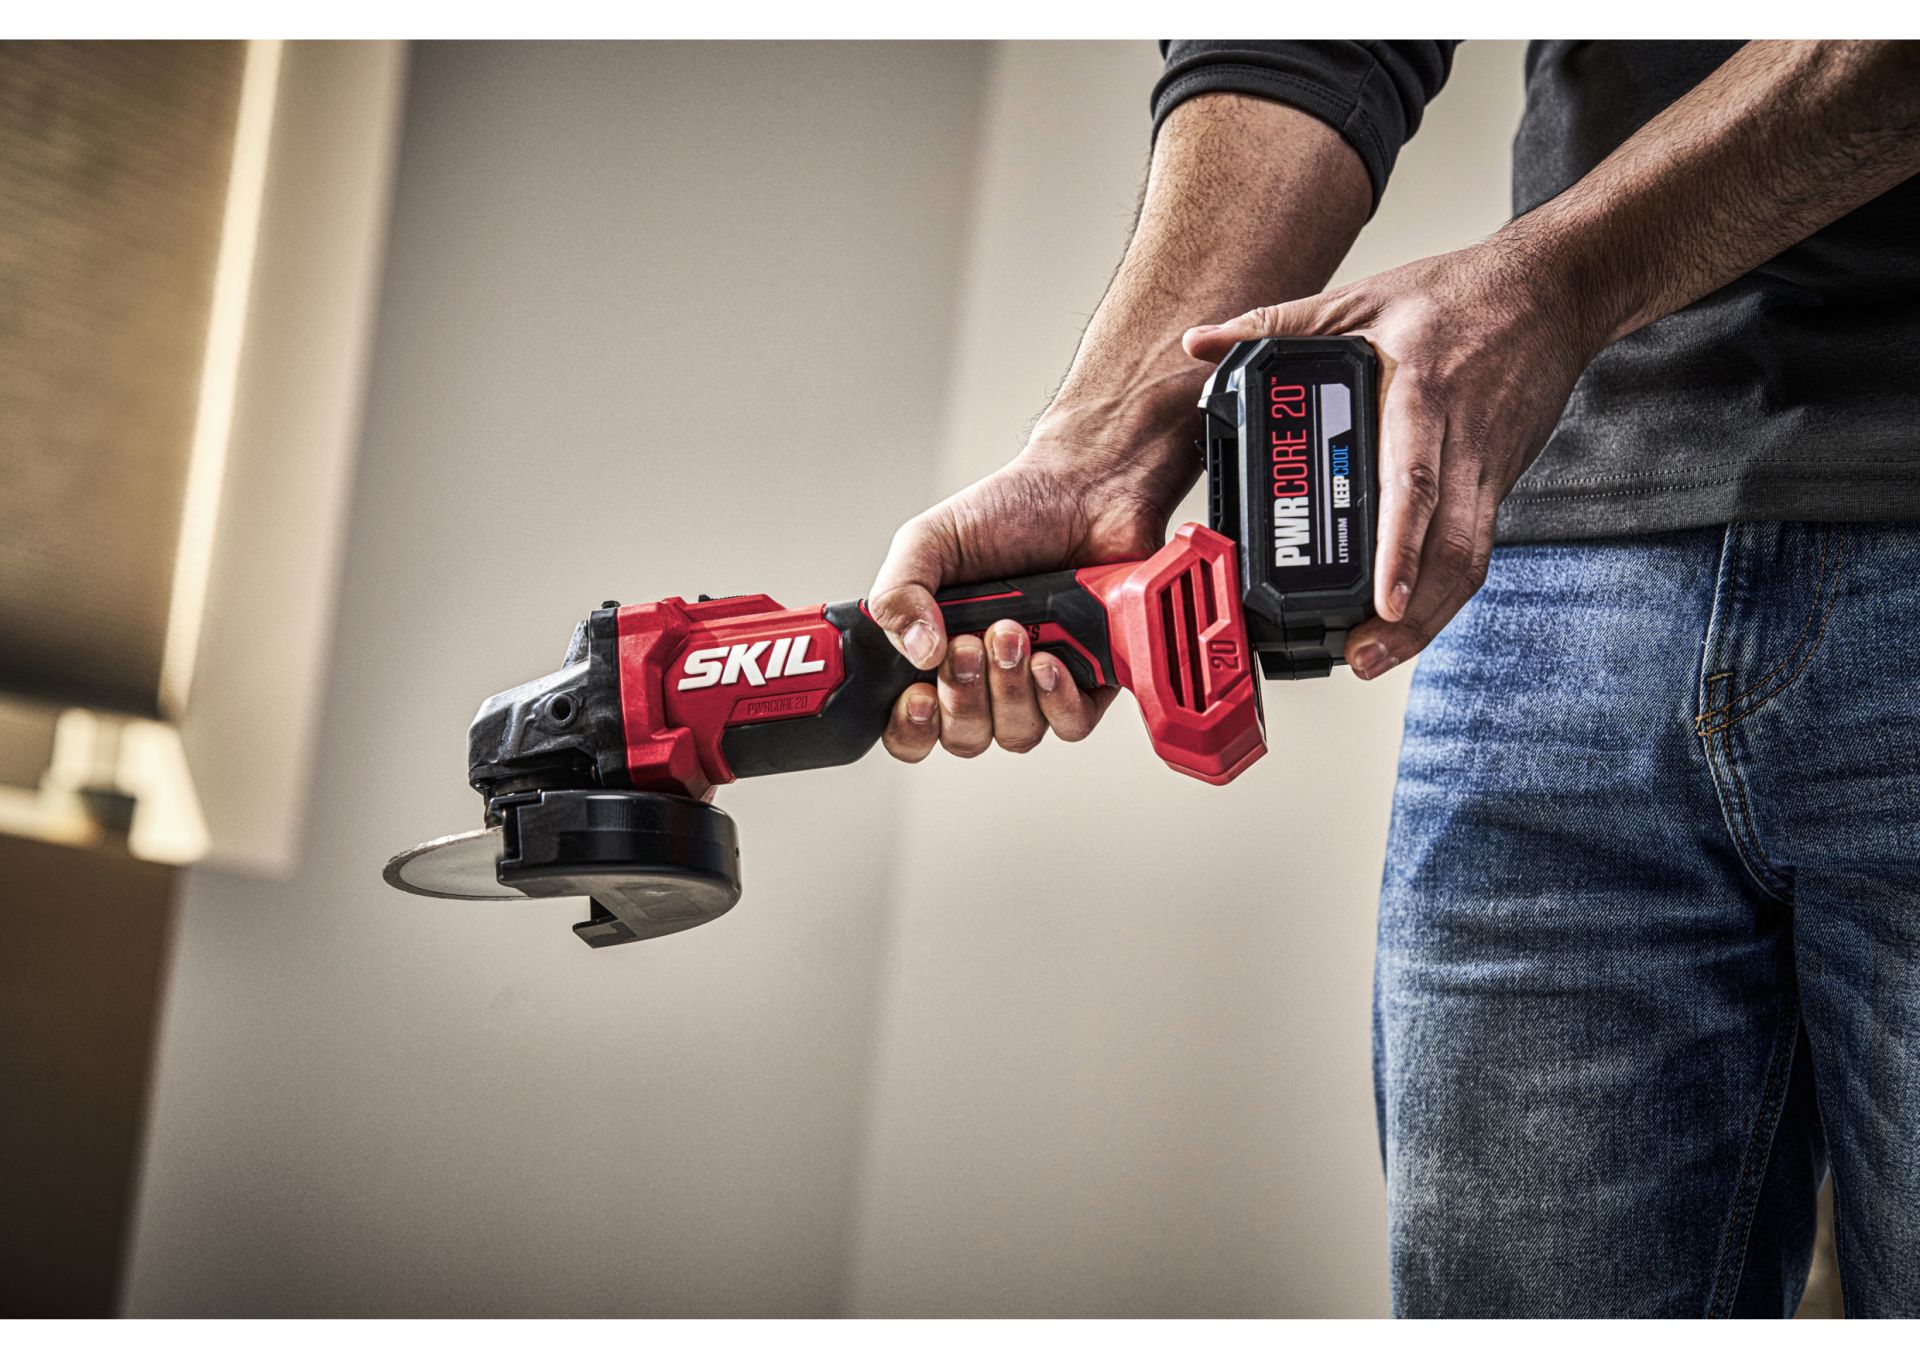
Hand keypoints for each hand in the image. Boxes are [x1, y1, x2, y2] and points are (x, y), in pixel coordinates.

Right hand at [868, 436, 1191, 761]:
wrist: (1086, 488)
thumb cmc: (1010, 511)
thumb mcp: (930, 540)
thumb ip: (898, 592)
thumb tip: (914, 653)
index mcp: (937, 652)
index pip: (912, 726)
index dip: (911, 729)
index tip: (917, 697)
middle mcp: (987, 677)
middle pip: (963, 737)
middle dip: (964, 696)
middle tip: (968, 644)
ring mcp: (1038, 683)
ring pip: (1016, 734)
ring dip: (1009, 691)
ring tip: (1014, 632)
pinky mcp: (1090, 681)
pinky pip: (1070, 724)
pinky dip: (1057, 699)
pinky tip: (1050, 659)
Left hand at [1185, 239, 1603, 678]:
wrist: (1553, 289)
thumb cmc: (1457, 292)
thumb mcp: (1359, 296)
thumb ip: (1275, 323)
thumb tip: (1200, 342)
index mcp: (1419, 391)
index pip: (1414, 478)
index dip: (1400, 546)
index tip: (1380, 600)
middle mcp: (1458, 437)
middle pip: (1447, 544)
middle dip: (1410, 613)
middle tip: (1361, 654)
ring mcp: (1487, 465)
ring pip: (1469, 559)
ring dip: (1430, 619)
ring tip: (1378, 655)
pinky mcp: (1502, 481)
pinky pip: (1478, 548)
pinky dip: (1446, 594)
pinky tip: (1410, 623)